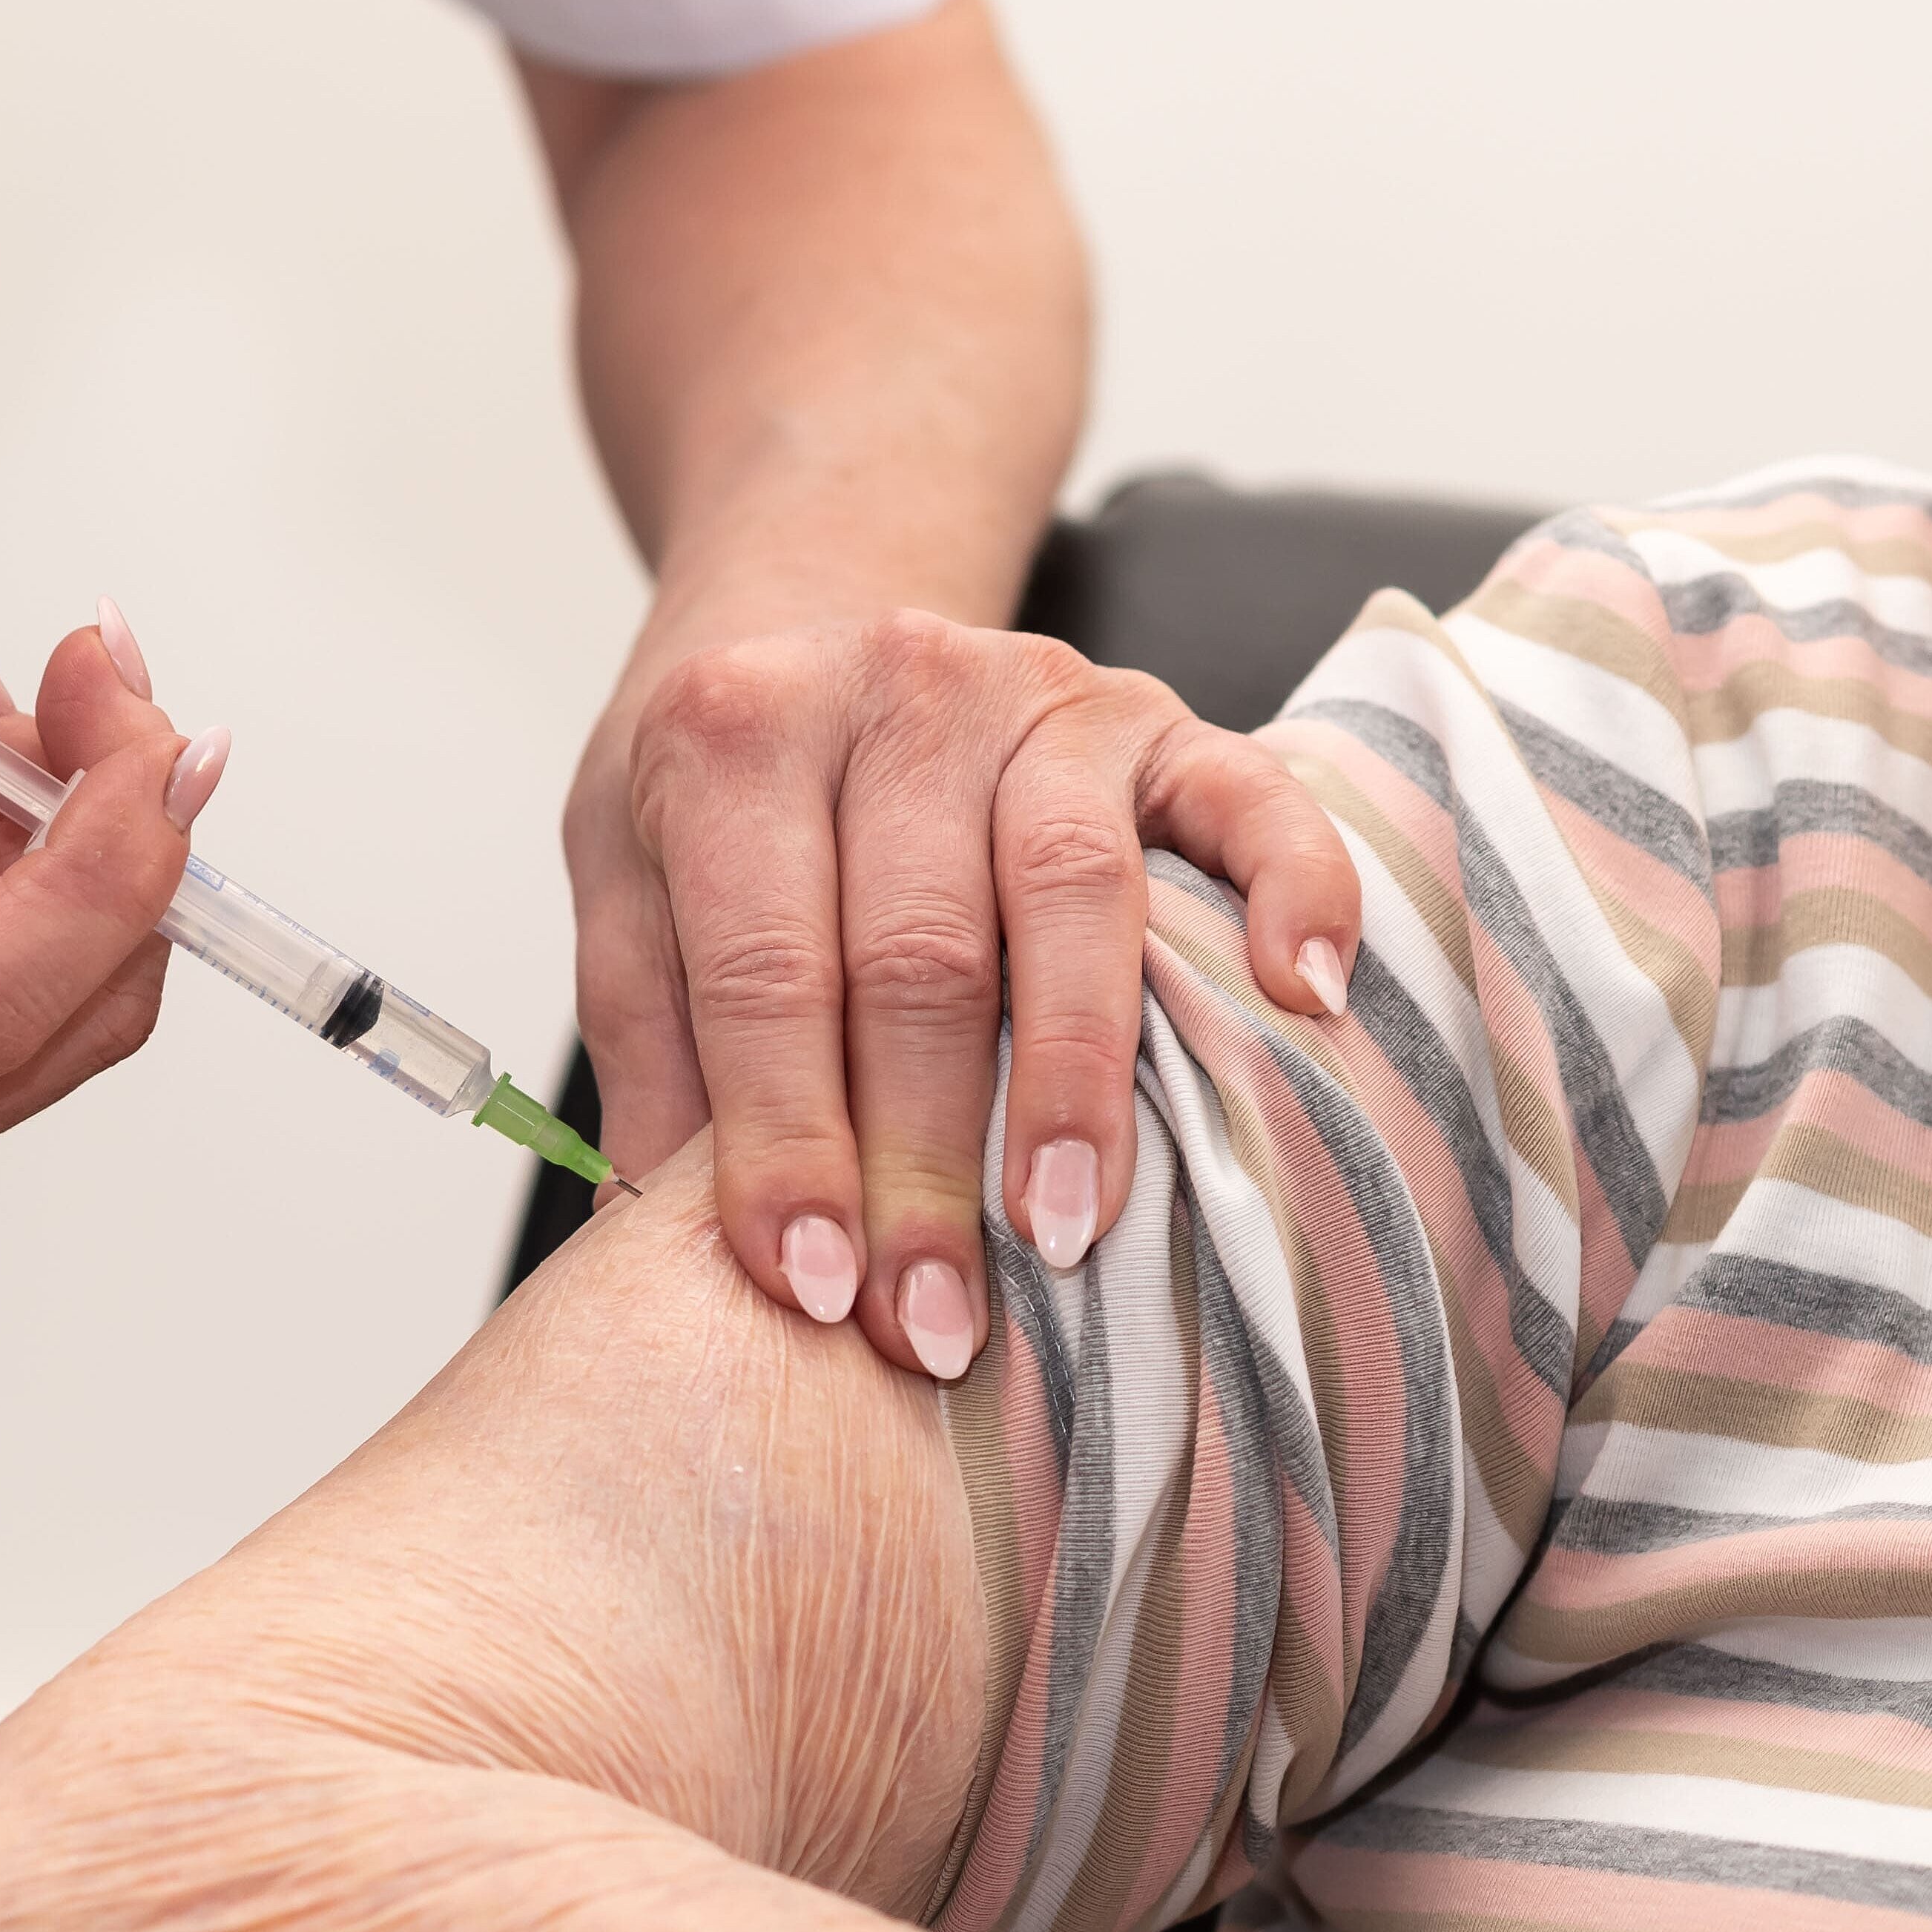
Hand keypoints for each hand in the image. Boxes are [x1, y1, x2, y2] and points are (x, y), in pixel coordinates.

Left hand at [568, 610, 1363, 1380]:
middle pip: (919, 953)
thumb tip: (668, 1253)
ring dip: (1074, 1078)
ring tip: (1065, 1229)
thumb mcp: (631, 890)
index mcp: (735, 735)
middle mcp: (893, 690)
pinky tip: (1300, 997)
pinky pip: (1248, 792)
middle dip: (927, 1159)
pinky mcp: (1155, 716)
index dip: (789, 1141)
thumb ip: (657, 1049)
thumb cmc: (725, 793)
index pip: (767, 968)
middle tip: (934, 1322)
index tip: (813, 1289)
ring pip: (1072, 893)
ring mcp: (1037, 695)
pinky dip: (1293, 887)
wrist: (810, 609)